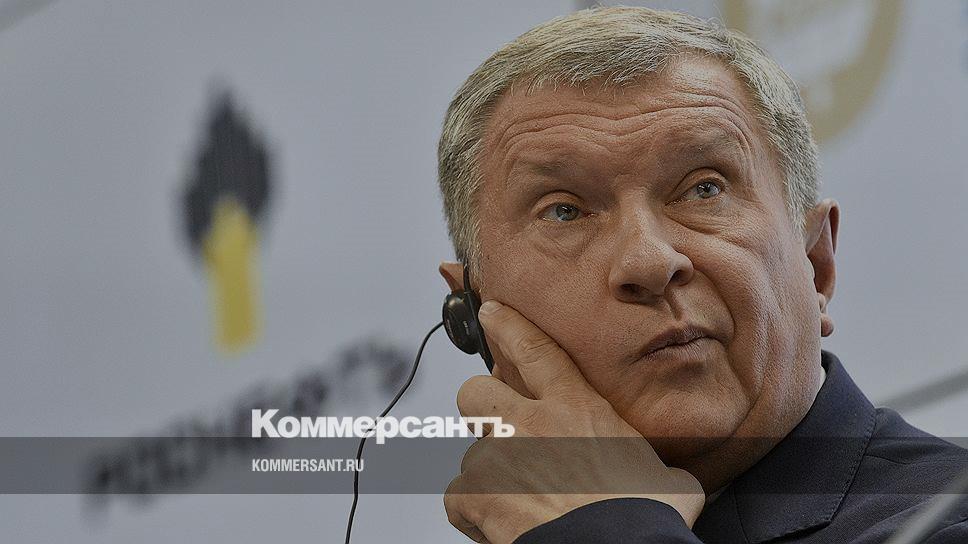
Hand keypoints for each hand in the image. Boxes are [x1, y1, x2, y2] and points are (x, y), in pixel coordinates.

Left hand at [443, 300, 704, 543]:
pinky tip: (502, 523)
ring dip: (490, 473)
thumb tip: (665, 477)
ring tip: (523, 499)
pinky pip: (459, 497)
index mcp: (577, 409)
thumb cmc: (646, 520)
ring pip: (470, 453)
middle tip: (504, 432)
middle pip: (474, 392)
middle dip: (483, 407)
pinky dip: (475, 511)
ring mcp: (497, 460)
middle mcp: (528, 424)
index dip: (507, 327)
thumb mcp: (665, 475)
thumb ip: (642, 460)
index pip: (533, 349)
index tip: (490, 313)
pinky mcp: (476, 497)